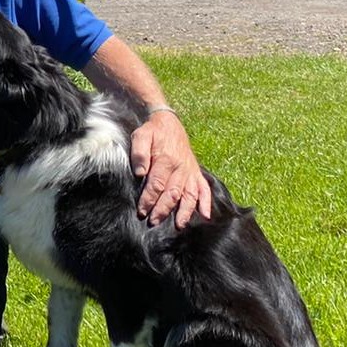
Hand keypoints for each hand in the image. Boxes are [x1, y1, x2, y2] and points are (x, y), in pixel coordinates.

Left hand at [130, 111, 211, 228]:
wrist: (169, 121)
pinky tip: (205, 215)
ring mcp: (190, 171)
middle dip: (163, 210)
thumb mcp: (141, 135)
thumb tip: (140, 173)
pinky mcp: (196, 171)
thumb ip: (139, 153)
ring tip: (179, 225)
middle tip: (154, 222)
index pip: (157, 184)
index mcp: (166, 159)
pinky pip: (204, 188)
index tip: (142, 211)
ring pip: (189, 194)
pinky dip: (206, 201)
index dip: (149, 199)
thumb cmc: (153, 131)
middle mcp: (181, 167)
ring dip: (185, 211)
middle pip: (173, 193)